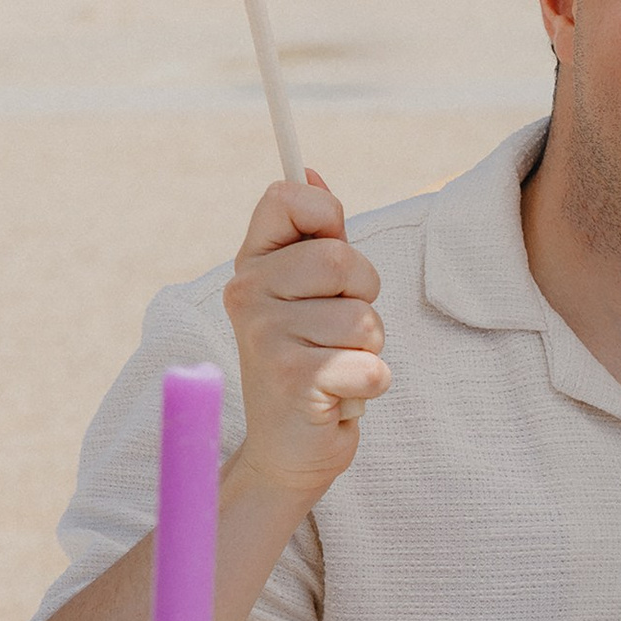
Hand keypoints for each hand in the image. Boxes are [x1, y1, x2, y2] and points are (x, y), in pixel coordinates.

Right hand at [221, 170, 389, 498]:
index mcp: (252, 264)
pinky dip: (371, 384)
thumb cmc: (308, 360)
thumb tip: (309, 171)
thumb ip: (315, 236)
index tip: (329, 250)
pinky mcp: (293, 381)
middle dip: (364, 298)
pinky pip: (372, 365)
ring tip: (335, 366)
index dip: (326, 215)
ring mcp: (266, 337)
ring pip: (365, 319)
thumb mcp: (307, 294)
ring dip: (368, 349)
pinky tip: (338, 397)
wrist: (286, 450)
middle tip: (339, 330)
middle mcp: (248, 294)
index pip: (288, 198)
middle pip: (343, 259)